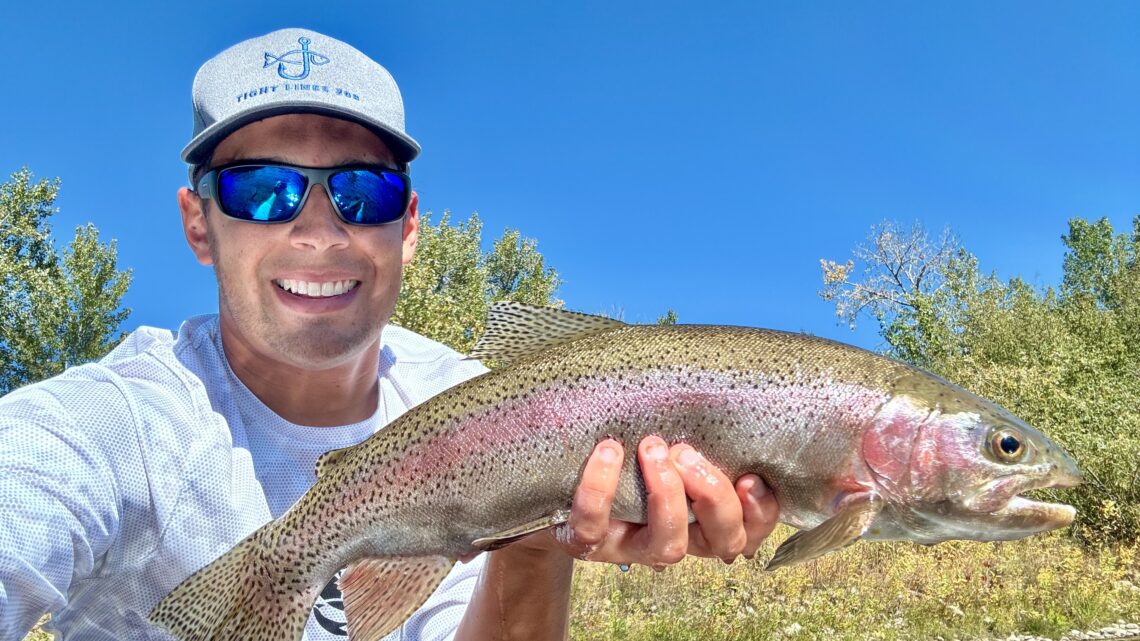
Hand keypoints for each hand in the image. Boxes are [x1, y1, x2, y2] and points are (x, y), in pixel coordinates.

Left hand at [527, 436, 778, 568]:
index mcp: (700, 518)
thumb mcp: (660, 436)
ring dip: (666, 495)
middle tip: (687, 453)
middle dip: (714, 496)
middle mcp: (673, 538)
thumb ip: (690, 421)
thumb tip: (716, 371)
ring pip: (668, 548)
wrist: (548, 481)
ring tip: (652, 448)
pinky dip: (600, 488)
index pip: (749, 528)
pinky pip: (593, 526)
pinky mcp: (585, 543)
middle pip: (722, 542)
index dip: (759, 511)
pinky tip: (608, 451)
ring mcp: (630, 546)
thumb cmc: (619, 450)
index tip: (750, 476)